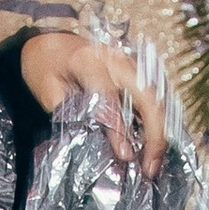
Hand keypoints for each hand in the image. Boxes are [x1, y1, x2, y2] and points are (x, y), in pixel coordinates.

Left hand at [16, 30, 167, 178]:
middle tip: (150, 168)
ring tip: (154, 163)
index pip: (108, 95)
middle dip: (155, 133)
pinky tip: (155, 148)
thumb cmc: (47, 66)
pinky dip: (159, 124)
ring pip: (159, 97)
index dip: (118, 128)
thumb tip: (99, 147)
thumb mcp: (48, 92)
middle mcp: (116, 59)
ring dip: (161, 132)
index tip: (125, 155)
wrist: (52, 41)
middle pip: (147, 95)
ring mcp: (132, 63)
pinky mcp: (139, 72)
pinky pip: (157, 98)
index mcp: (88, 60)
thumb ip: (72, 115)